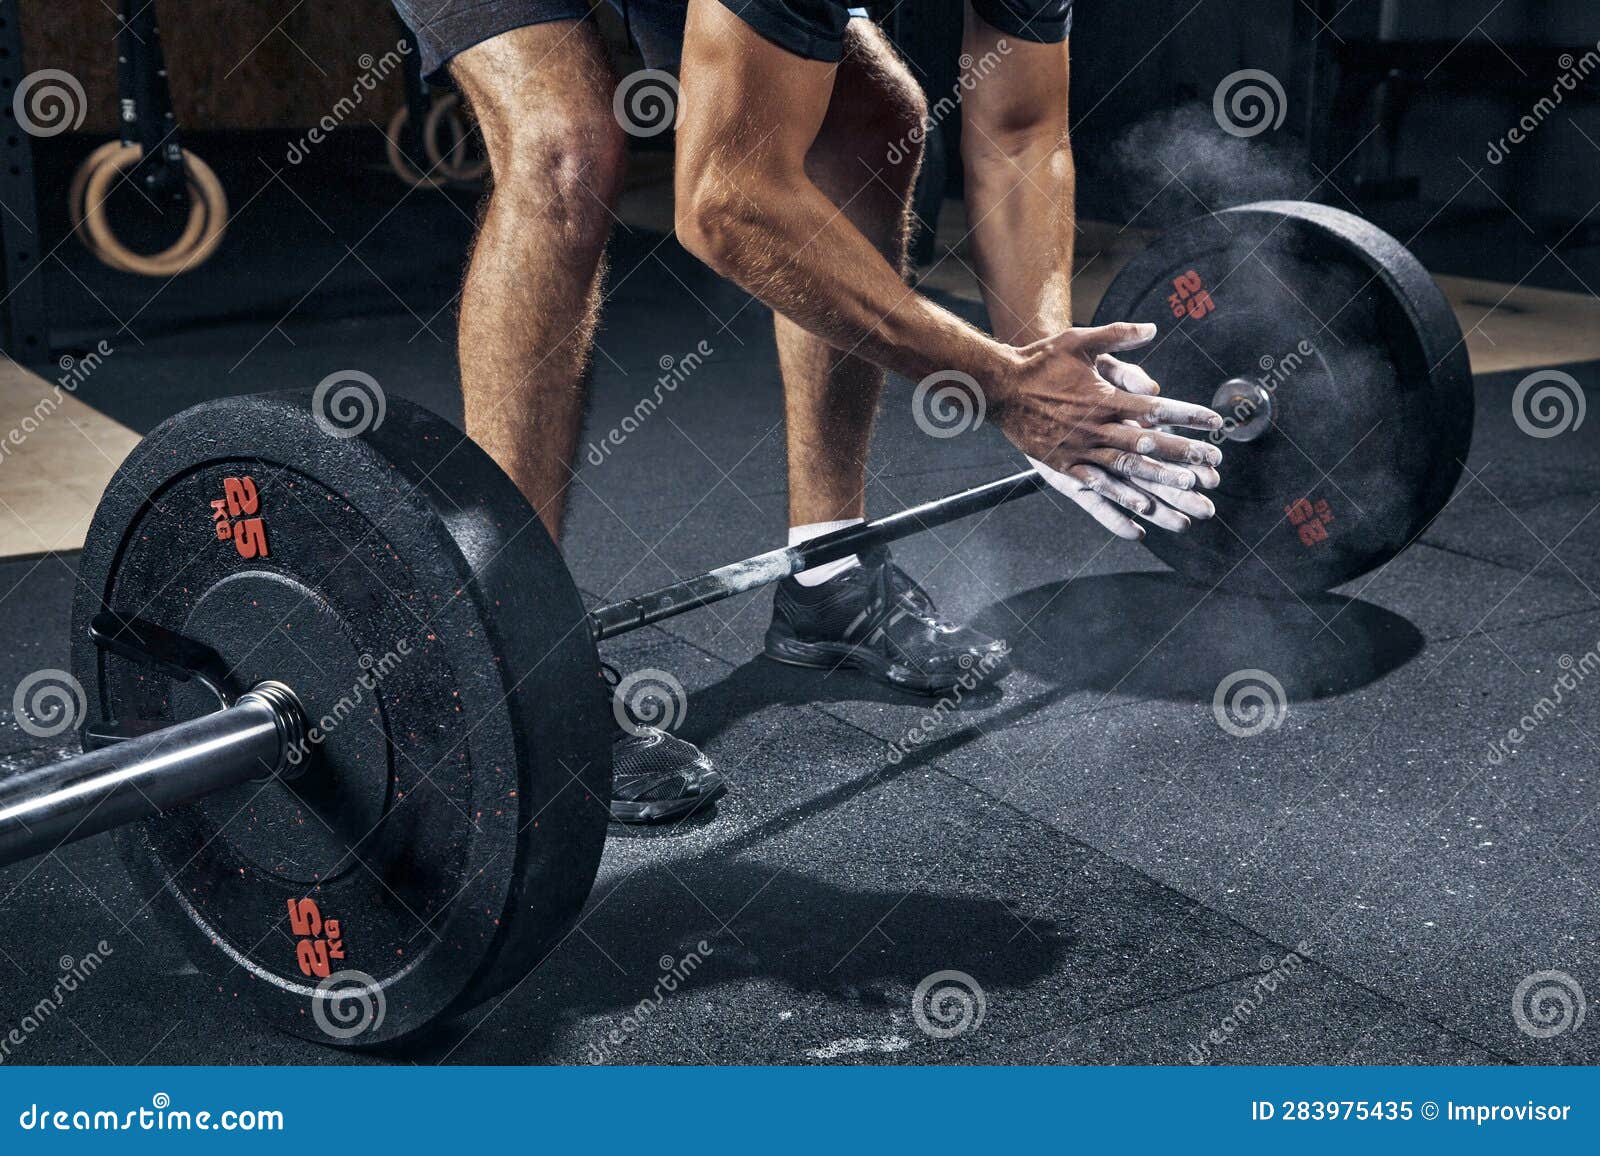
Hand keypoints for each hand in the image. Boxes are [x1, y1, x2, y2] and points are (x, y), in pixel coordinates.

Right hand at [992, 322, 1224, 539]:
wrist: (998, 386)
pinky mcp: (1062, 466)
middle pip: (1148, 445)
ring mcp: (1079, 450)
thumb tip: (1152, 329)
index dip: (1188, 417)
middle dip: (1184, 455)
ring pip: (1126, 471)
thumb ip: (1119, 336)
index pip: (1157, 410)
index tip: (1215, 424)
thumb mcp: (1080, 339)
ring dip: (1159, 482)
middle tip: (1213, 464)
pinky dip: (1120, 503)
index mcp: (1104, 399)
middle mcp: (1096, 428)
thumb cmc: (1040, 361)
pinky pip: (1096, 489)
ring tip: (1187, 492)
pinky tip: (1141, 515)